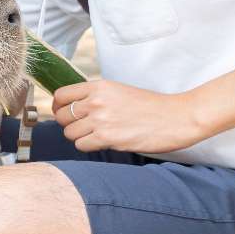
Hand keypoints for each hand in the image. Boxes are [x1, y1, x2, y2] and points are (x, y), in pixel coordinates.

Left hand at [50, 80, 208, 153]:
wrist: (176, 117)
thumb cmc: (151, 106)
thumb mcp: (120, 91)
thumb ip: (96, 96)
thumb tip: (74, 106)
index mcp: (99, 86)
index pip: (61, 96)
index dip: (58, 107)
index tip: (63, 113)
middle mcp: (96, 101)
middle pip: (62, 116)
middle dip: (69, 124)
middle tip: (83, 128)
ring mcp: (100, 119)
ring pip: (69, 133)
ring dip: (80, 137)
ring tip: (96, 135)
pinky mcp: (107, 137)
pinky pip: (81, 146)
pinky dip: (89, 147)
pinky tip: (103, 142)